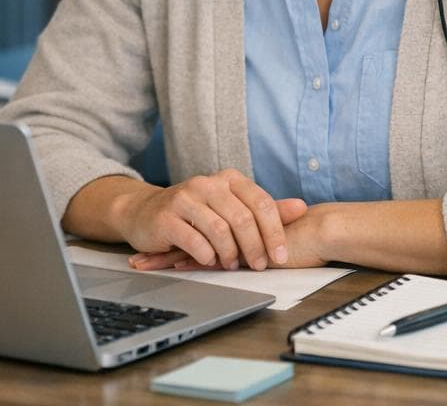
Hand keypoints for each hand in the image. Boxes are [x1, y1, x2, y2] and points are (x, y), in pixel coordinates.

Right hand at [130, 203, 335, 270]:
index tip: (281, 256)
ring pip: (220, 229)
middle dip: (255, 246)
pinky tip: (211, 262)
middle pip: (243, 218)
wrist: (145, 212)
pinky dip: (207, 255)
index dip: (274, 232)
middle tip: (260, 266)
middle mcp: (208, 184)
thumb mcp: (232, 207)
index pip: (261, 203)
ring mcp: (185, 198)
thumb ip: (266, 209)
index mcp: (229, 179)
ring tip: (233, 265)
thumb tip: (301, 207)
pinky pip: (194, 239)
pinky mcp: (166, 217)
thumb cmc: (196, 212)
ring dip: (231, 252)